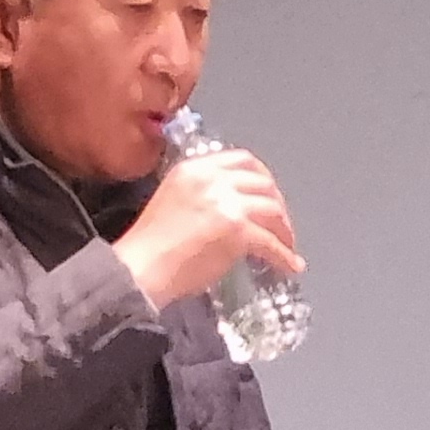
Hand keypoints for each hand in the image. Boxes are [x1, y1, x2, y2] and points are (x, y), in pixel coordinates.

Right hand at [114, 147, 302, 312]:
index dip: (263, 177)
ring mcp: (228, 203)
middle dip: (277, 204)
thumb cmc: (150, 246)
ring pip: (272, 210)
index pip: (242, 160)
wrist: (140, 269)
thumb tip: (235, 206)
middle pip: (263, 183)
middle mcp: (213, 179)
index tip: (269, 193)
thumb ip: (204, 193)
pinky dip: (284, 256)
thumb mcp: (174, 199)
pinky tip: (289, 266)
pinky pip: (271, 243)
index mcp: (195, 168)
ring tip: (286, 246)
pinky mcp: (237, 230)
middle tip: (281, 224)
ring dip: (284, 230)